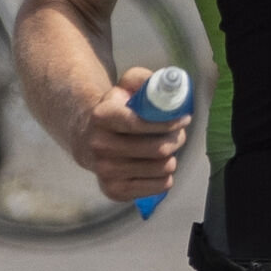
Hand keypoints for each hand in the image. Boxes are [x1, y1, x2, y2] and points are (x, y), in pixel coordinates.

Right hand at [65, 61, 186, 201]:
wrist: (86, 137)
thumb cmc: (115, 111)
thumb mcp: (124, 87)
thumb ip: (143, 80)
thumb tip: (168, 83)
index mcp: (102, 116)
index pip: (141, 123)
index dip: (168, 123)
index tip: (184, 119)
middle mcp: (99, 145)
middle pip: (157, 149)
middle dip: (177, 140)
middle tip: (179, 134)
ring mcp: (105, 170)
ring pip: (161, 168)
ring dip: (172, 158)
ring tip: (167, 149)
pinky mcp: (113, 190)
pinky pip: (158, 186)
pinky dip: (165, 176)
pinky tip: (158, 167)